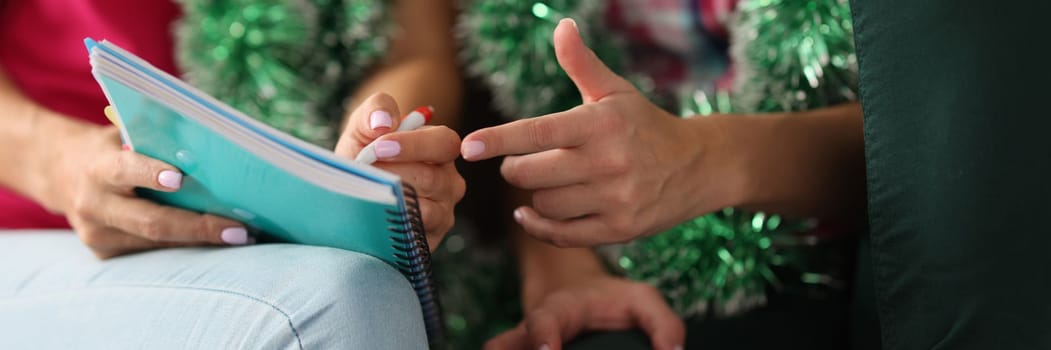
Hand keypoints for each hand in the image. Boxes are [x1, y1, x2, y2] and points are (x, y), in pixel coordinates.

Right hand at [43, 124, 248, 258]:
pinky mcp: (104, 252)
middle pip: (150, 222)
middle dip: (199, 227)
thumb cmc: (108, 148)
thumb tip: (208, 145)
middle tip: (239, 231)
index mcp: (98, 168)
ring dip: (202, 241)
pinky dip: (185, 245)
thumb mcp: (121, 134)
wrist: (59, 172)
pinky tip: (216, 241)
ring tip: (244, 237)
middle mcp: (94, 205)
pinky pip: (151, 251)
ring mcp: (97, 234)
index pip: (125, 170)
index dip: (151, 174)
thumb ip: (154, 139)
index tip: (181, 179)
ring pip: (156, 242)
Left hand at [334, 93, 464, 248]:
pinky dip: (393, 224)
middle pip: (432, 178)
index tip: (378, 147)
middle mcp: (449, 182)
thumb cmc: (363, 156)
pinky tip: (374, 215)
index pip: (443, 143)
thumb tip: (383, 122)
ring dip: (390, 201)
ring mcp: (442, 213)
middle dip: (393, 175)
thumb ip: (375, 110)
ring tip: (365, 193)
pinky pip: (415, 234)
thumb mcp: (363, 127)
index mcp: (440, 149)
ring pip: (424, 209)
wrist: (351, 195)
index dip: (413, 145)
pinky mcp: (429, 240)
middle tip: (364, 173)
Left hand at [461, 19, 740, 245]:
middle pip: (530, 174)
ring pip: (544, 204)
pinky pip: (562, 235)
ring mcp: (615, 199)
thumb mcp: (615, 92)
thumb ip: (581, 64)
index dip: (500, 139)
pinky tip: (530, 214)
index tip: (469, 146)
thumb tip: (561, 27)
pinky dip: (539, 226)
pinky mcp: (620, 229)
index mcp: (601, 124)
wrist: (698, 166)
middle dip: (515, 168)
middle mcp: (608, 162)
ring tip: (546, 182)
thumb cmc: (644, 125)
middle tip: (518, 162)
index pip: (539, 132)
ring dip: (534, 195)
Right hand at [485, 272, 684, 349]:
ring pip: (502, 345)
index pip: (544, 321)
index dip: (540, 336)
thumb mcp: (641, 300)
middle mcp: (530, 332)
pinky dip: (511, 348)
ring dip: (513, 346)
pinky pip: (505, 348)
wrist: (576, 298)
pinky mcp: (520, 348)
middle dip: (523, 343)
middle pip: (512, 342)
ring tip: (527, 349)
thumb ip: (663, 325)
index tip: (547, 349)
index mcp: (558, 310)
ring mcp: (522, 345)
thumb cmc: (610, 301)